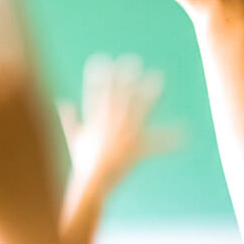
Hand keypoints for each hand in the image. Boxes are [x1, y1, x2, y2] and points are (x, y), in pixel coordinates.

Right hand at [59, 54, 176, 199]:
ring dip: (148, 94)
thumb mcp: (74, 139)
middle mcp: (110, 125)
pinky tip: (183, 134)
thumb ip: (69, 120)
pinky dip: (169, 139)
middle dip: (125, 79)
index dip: (99, 77)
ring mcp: (123, 136)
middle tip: (132, 61)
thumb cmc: (83, 163)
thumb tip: (61, 102)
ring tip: (157, 79)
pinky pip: (155, 143)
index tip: (101, 60)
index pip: (96, 94)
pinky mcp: (135, 149)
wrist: (91, 183)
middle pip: (119, 97)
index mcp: (96, 121)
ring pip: (138, 110)